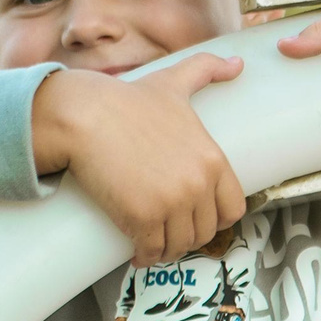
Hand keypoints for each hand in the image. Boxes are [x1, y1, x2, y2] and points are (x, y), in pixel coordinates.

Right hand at [32, 54, 245, 265]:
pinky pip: (152, 251)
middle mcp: (198, 184)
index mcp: (212, 159)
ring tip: (155, 244)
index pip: (233, 208)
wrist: (84, 115)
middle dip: (189, 235)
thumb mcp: (173, 82)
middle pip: (205, 231)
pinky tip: (138, 255)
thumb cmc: (125, 100)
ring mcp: (172, 203)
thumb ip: (206, 70)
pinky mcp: (143, 218)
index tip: (198, 219)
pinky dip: (146, 257)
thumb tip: (237, 63)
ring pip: (180, 245)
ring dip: (168, 249)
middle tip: (170, 233)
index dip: (216, 218)